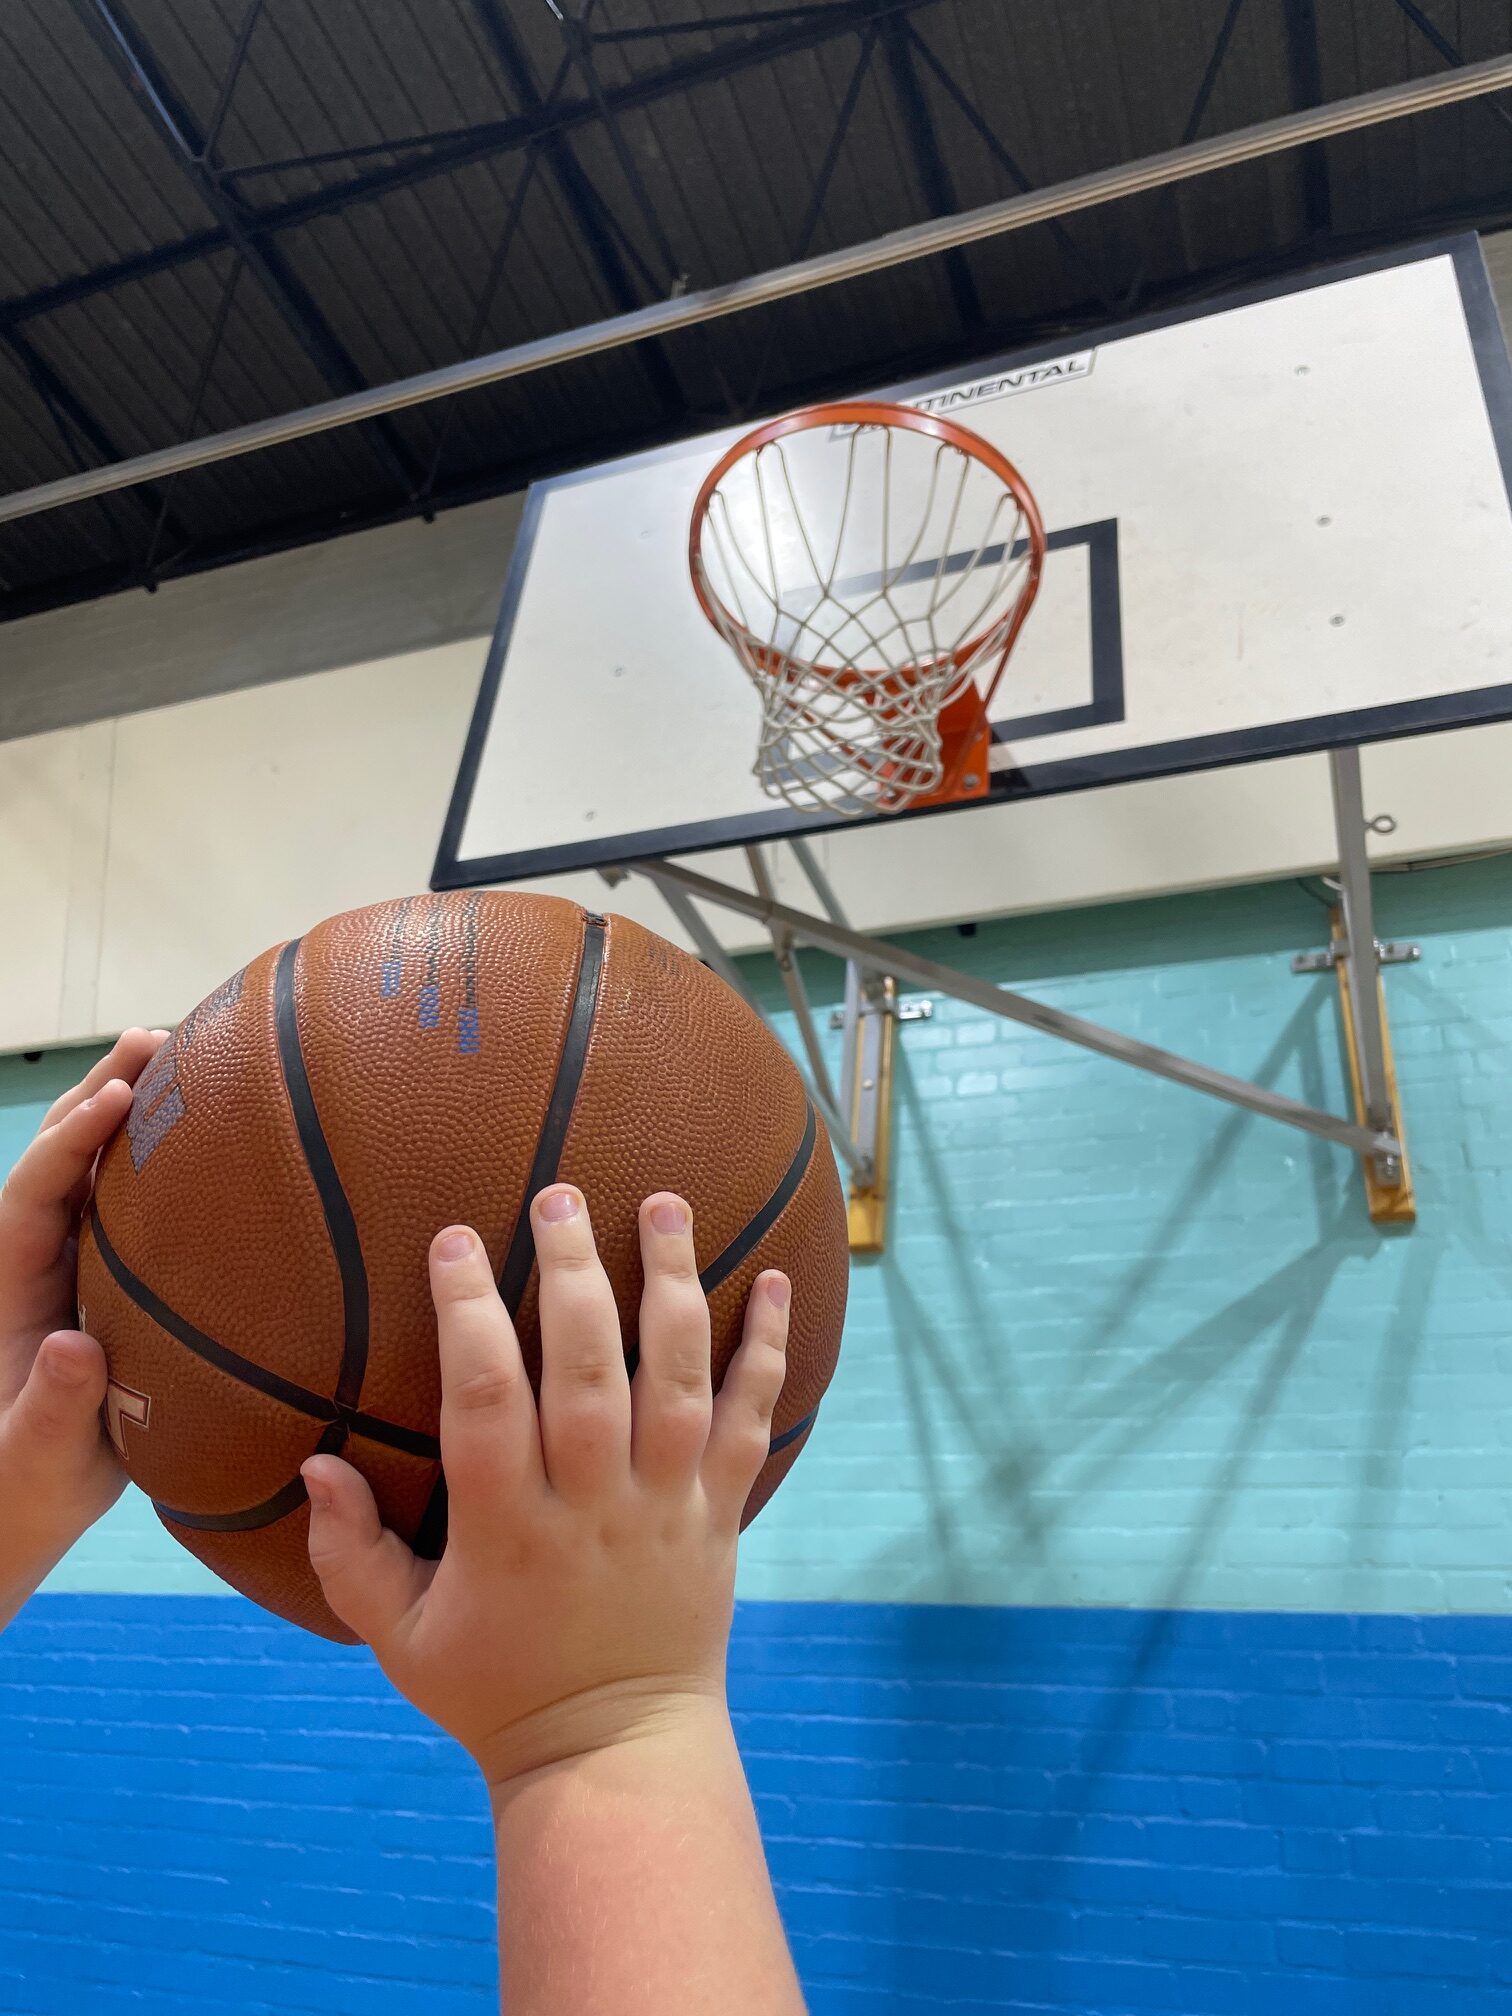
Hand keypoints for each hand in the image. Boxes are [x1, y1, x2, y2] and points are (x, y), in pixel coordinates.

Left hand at [0, 1029, 168, 1622]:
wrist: (16, 1514)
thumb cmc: (21, 1491)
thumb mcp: (35, 1460)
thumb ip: (51, 1406)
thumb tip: (75, 1346)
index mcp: (6, 1291)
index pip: (28, 1196)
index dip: (68, 1144)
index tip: (115, 1101)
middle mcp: (30, 1265)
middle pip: (56, 1158)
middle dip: (99, 1094)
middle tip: (157, 1038)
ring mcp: (64, 1269)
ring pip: (87, 1172)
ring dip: (123, 1111)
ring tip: (175, 1056)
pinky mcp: (96, 1282)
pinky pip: (120, 1205)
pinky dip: (151, 1159)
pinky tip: (200, 1138)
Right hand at [302, 1186, 789, 1788]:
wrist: (613, 1753)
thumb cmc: (493, 1691)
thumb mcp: (400, 1639)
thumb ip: (350, 1553)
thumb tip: (312, 1465)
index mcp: (506, 1528)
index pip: (484, 1399)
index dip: (467, 1313)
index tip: (453, 1240)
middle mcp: (592, 1504)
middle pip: (585, 1369)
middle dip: (573, 1272)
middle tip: (558, 1194)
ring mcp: (665, 1504)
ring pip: (674, 1378)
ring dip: (672, 1285)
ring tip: (665, 1202)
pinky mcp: (718, 1513)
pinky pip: (748, 1420)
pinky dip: (765, 1349)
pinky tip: (770, 1278)